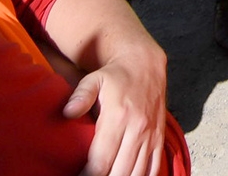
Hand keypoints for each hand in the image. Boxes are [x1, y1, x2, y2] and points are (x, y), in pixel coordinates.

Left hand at [62, 44, 168, 175]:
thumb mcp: (94, 80)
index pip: (101, 161)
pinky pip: (154, 168)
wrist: (145, 64)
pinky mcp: (159, 138)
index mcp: (119, 118)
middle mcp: (138, 130)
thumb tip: (67, 112)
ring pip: (137, 174)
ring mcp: (151, 136)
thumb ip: (81, 96)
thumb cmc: (115, 76)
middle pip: (119, 172)